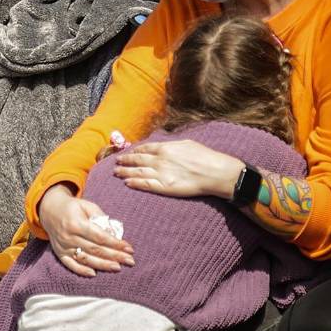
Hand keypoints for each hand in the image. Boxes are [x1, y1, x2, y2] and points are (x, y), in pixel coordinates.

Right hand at [37, 183, 133, 276]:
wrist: (49, 210)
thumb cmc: (73, 208)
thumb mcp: (87, 206)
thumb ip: (101, 218)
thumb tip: (114, 233)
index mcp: (76, 223)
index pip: (100, 237)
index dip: (115, 244)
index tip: (129, 248)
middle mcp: (69, 236)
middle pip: (95, 249)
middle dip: (115, 256)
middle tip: (130, 261)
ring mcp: (63, 247)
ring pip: (86, 259)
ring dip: (103, 265)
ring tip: (118, 268)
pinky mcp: (59, 254)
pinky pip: (71, 265)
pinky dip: (82, 271)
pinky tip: (94, 274)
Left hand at [113, 140, 243, 198]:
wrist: (214, 172)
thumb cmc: (205, 156)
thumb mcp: (187, 143)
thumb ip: (172, 144)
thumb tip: (163, 144)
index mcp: (165, 148)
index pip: (144, 149)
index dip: (134, 151)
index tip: (127, 152)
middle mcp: (160, 160)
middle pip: (137, 160)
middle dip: (125, 161)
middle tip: (116, 162)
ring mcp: (161, 174)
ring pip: (138, 172)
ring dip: (125, 172)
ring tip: (117, 172)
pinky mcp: (164, 187)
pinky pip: (145, 185)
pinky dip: (135, 183)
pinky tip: (127, 183)